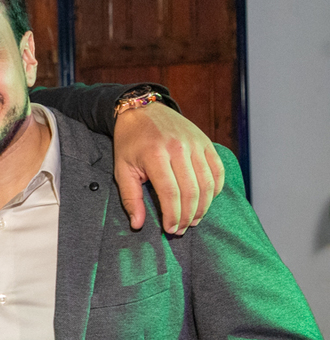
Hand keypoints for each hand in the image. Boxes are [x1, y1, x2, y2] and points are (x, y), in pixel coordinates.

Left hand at [112, 102, 224, 233]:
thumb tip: (137, 224)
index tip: (170, 229)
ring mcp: (195, 144)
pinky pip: (217, 170)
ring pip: (207, 183)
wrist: (143, 110)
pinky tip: (206, 201)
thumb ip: (130, 198)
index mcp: (155, 154)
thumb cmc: (130, 142)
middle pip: (191, 191)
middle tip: (182, 229)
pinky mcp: (206, 142)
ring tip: (194, 220)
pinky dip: (215, 189)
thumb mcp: (122, 169)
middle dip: (188, 216)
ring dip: (203, 207)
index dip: (173, 215)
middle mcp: (179, 148)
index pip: (170, 193)